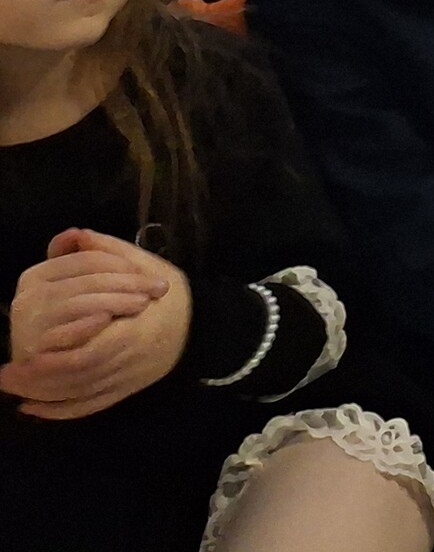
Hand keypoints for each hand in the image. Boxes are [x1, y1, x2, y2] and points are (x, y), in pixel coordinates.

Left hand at [3, 231, 188, 419]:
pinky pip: (86, 408)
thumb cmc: (170, 296)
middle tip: (5, 375)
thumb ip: (108, 254)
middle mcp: (128, 361)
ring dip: (42, 395)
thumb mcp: (145, 267)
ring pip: (77, 395)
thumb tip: (74, 236)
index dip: (55, 359)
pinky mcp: (121, 392)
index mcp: (134, 331)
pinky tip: (33, 408)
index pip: (88, 353)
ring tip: (12, 387)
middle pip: (76, 379)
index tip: (25, 352)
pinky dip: (58, 411)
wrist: (201, 326)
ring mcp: (125, 380)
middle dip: (38, 380)